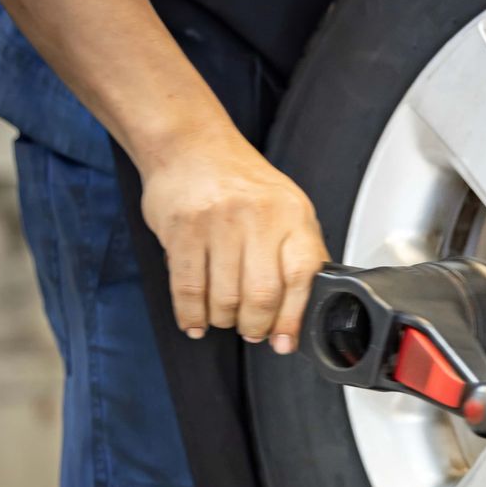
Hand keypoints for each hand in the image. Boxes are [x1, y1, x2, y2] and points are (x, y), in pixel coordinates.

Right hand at [138, 126, 329, 354]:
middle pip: (261, 295)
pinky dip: (191, 315)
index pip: (302, 276)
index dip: (294, 317)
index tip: (284, 340)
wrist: (191, 146)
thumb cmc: (239, 181)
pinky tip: (195, 320)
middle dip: (254, 325)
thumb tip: (298, 313)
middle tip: (250, 330)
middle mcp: (259, 216)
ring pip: (224, 298)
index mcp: (292, 213)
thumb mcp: (285, 207)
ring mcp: (219, 222)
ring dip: (222, 320)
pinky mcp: (183, 229)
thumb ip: (296, 253)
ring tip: (222, 317)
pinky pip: (188, 288)